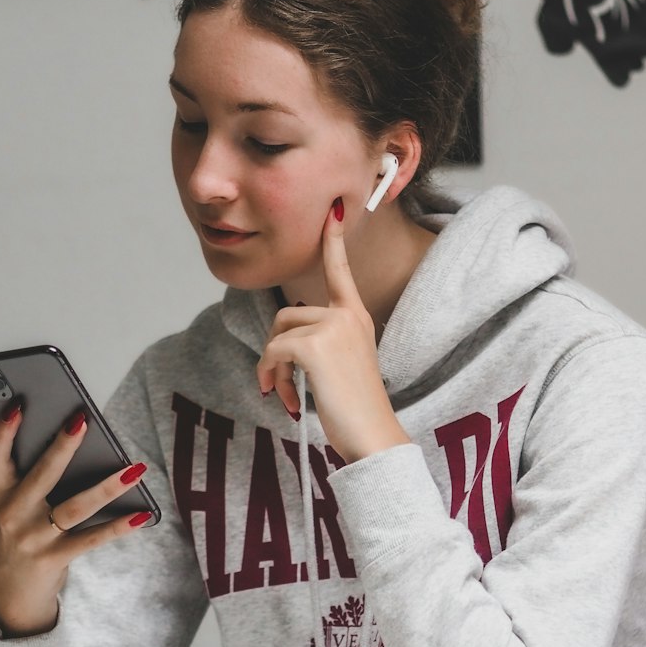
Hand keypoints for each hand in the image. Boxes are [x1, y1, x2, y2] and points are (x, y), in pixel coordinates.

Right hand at [0, 404, 151, 636]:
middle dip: (62, 447)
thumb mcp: (17, 507)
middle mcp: (14, 514)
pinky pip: (92, 538)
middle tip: (83, 420)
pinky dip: (119, 527)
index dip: (3, 432)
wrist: (11, 593)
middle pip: (41, 475)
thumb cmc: (22, 537)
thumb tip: (77, 443)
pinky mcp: (54, 558)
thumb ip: (36, 478)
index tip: (17, 406)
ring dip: (108, 487)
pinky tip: (142, 514)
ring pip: (74, 507)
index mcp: (3, 494)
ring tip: (136, 469)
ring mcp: (34, 538)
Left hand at [256, 201, 411, 462]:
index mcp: (357, 318)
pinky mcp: (314, 346)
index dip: (334, 239)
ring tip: (285, 395)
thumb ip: (322, 345)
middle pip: (286, 315)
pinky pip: (274, 352)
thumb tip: (282, 346)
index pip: (340, 270)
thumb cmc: (358, 411)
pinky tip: (287, 400)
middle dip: (275, 352)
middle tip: (281, 386)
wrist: (374, 436)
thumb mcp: (343, 367)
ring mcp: (332, 328)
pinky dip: (271, 376)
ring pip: (278, 335)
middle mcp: (347, 316)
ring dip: (271, 368)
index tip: (333, 209)